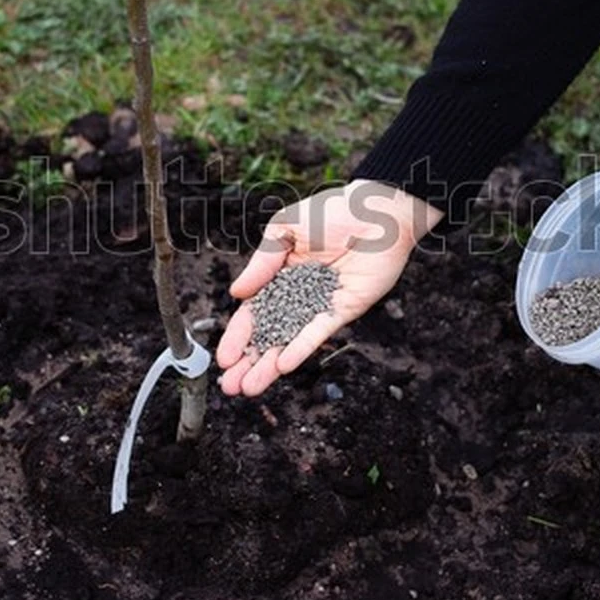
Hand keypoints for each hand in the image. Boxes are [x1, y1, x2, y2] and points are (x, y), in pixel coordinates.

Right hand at [217, 180, 442, 396]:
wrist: (376, 211)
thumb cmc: (330, 212)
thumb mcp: (284, 230)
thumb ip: (261, 262)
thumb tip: (236, 294)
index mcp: (279, 278)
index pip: (253, 313)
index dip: (238, 336)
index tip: (224, 358)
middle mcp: (298, 297)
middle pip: (269, 335)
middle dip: (249, 362)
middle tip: (230, 386)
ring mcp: (320, 306)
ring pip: (290, 341)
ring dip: (270, 366)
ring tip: (249, 388)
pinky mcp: (343, 309)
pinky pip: (318, 332)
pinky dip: (301, 348)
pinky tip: (284, 366)